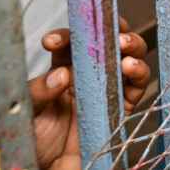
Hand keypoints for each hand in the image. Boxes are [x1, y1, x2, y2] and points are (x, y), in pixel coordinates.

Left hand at [31, 19, 150, 169]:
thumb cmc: (36, 141)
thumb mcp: (29, 112)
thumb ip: (40, 91)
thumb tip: (61, 74)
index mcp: (64, 69)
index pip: (70, 44)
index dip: (66, 36)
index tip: (52, 41)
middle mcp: (89, 74)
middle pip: (108, 41)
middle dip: (110, 29)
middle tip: (105, 29)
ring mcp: (109, 89)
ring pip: (129, 56)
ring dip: (131, 45)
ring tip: (124, 44)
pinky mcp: (124, 106)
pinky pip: (138, 85)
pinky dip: (139, 71)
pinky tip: (130, 65)